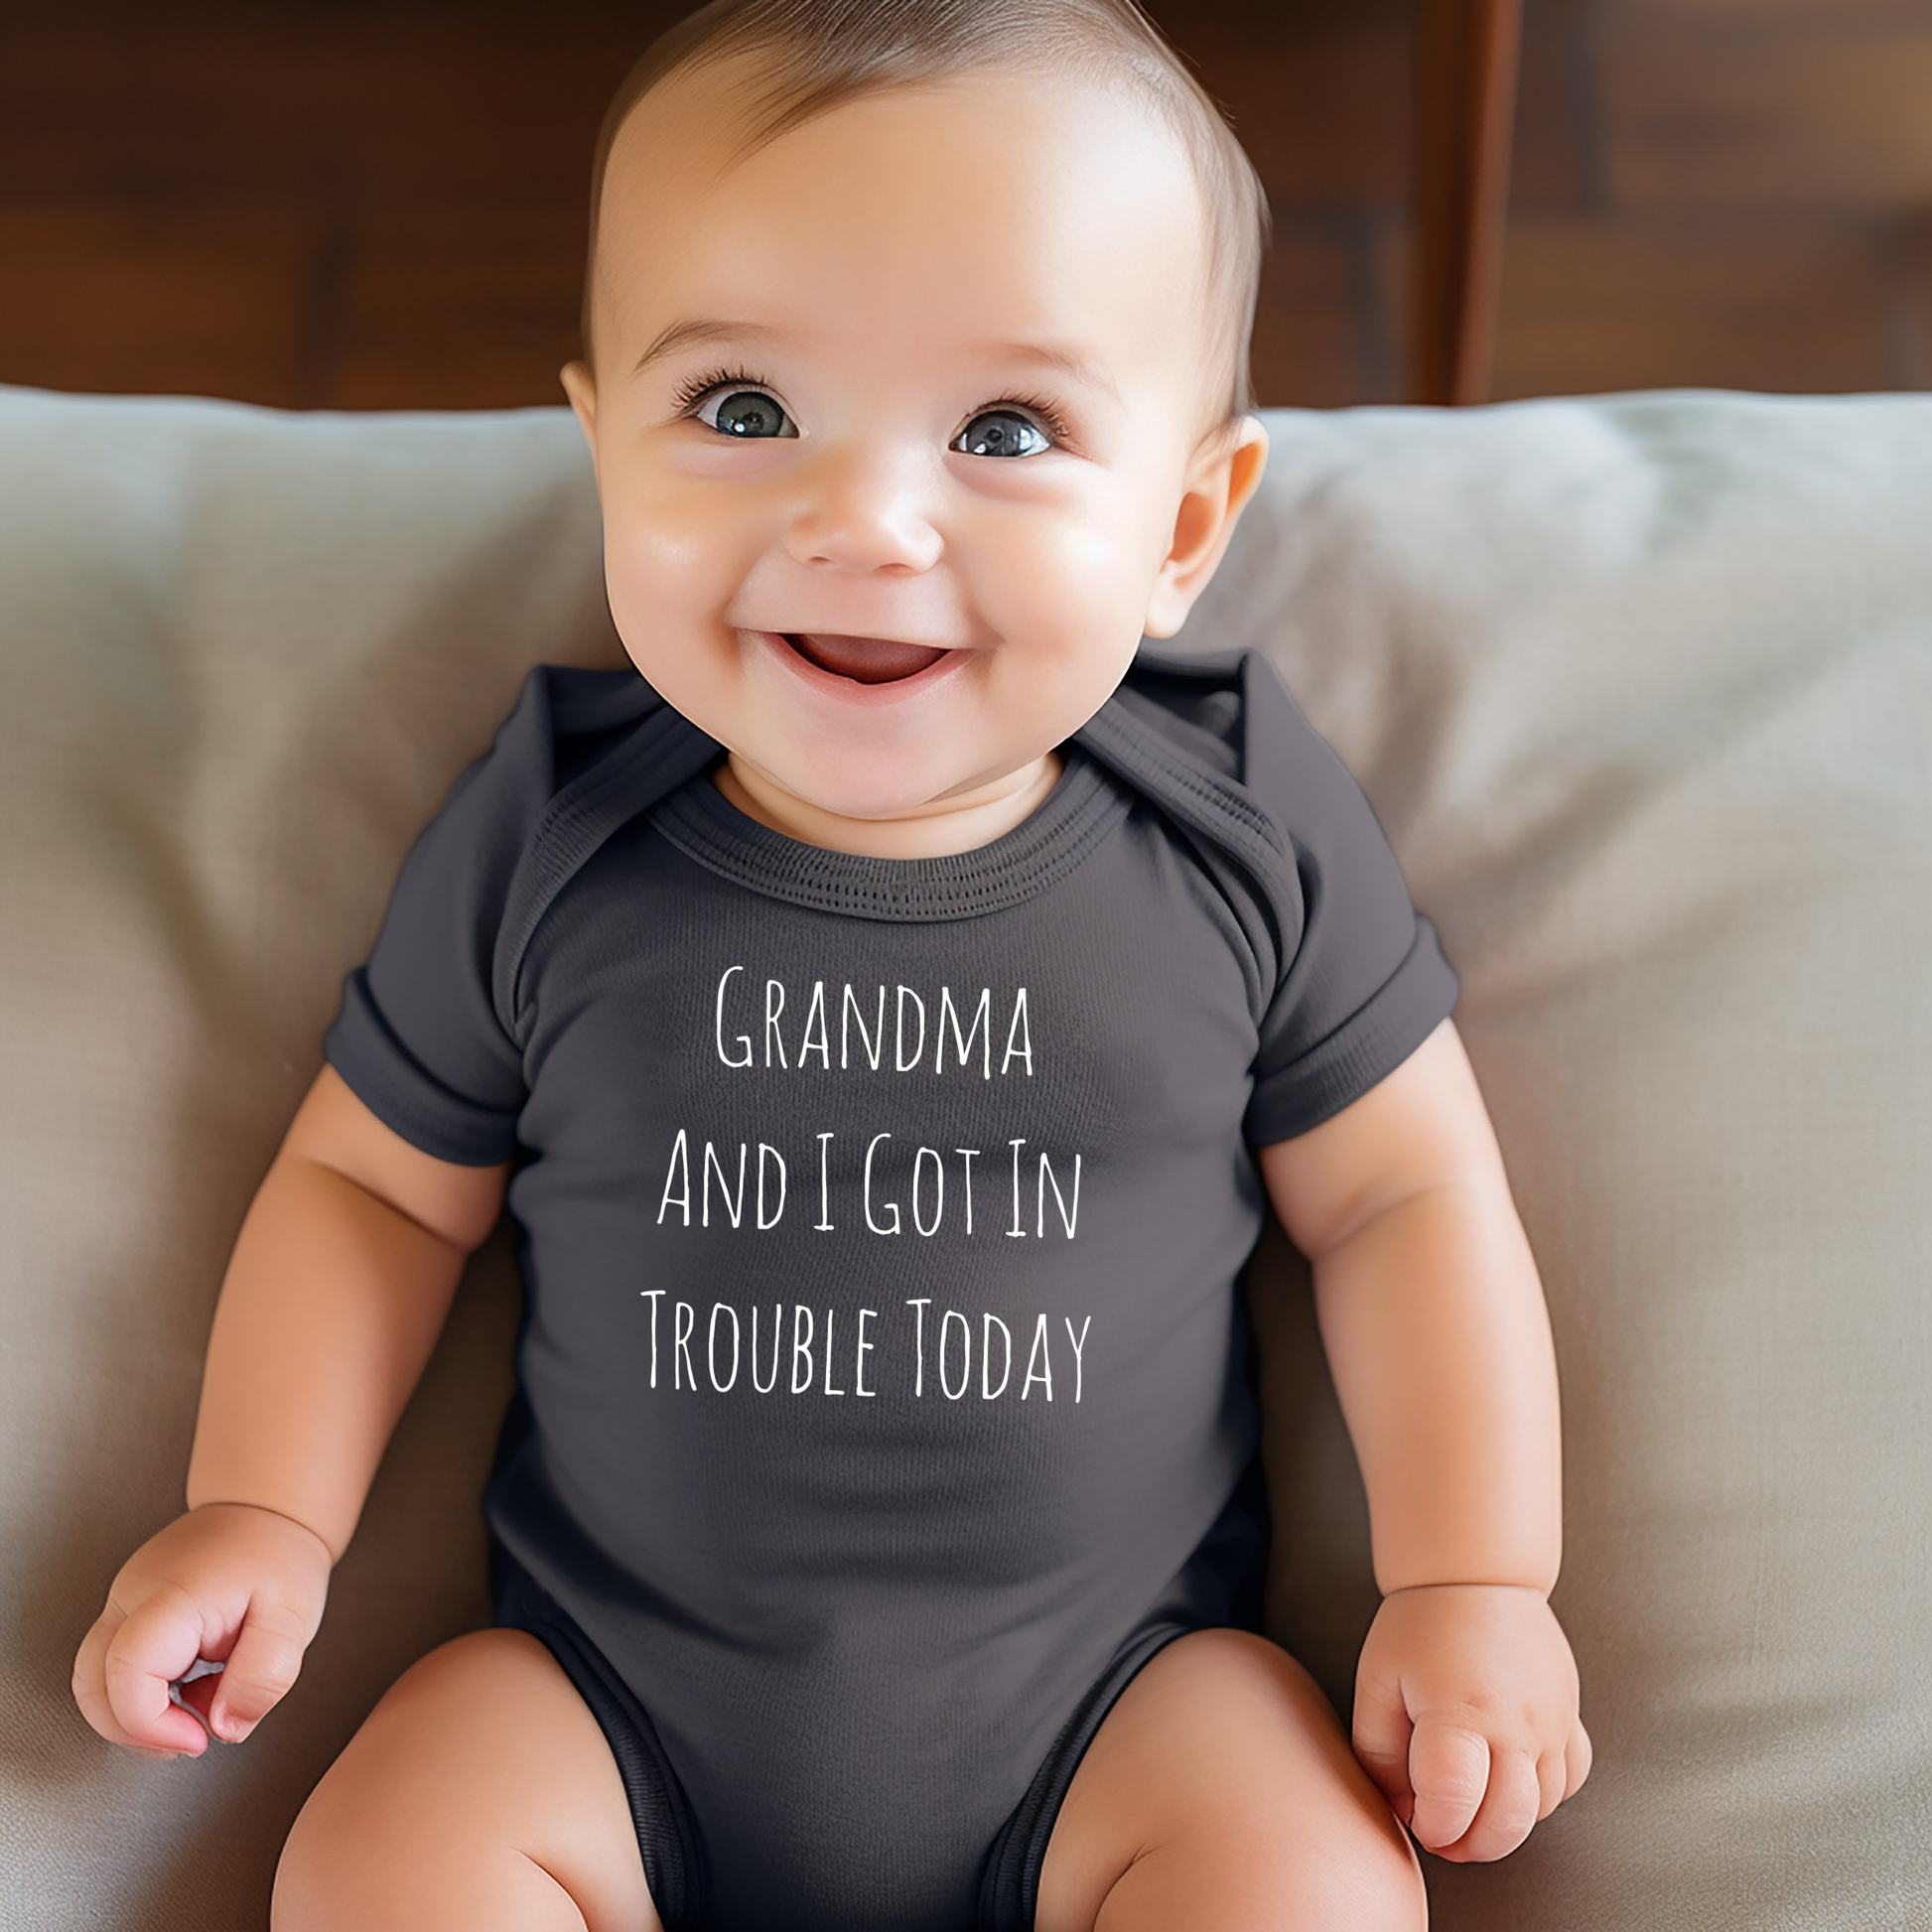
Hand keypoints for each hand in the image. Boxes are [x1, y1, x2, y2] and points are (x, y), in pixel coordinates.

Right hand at [72, 1501, 331, 1759]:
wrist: (268, 1509)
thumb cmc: (279, 1558)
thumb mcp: (293, 1620)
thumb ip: (263, 1679)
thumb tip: (223, 1728)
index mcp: (173, 1597)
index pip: (125, 1676)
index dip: (151, 1725)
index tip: (198, 1737)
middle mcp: (133, 1595)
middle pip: (92, 1687)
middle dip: (135, 1730)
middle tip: (193, 1736)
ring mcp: (123, 1598)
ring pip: (95, 1680)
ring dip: (138, 1712)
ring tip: (200, 1704)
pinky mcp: (127, 1607)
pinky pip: (113, 1663)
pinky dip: (145, 1691)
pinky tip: (192, 1683)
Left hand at [1351, 1582, 1590, 1860]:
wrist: (1476, 1576)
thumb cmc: (1420, 1626)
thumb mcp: (1377, 1684)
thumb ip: (1379, 1755)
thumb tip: (1401, 1810)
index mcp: (1459, 1712)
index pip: (1454, 1803)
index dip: (1431, 1826)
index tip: (1416, 1817)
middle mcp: (1515, 1724)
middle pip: (1507, 1823)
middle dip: (1469, 1844)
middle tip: (1442, 1831)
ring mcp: (1551, 1723)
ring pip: (1540, 1810)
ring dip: (1503, 1823)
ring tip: (1469, 1802)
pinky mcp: (1571, 1719)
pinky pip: (1568, 1782)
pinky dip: (1539, 1797)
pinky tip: (1507, 1779)